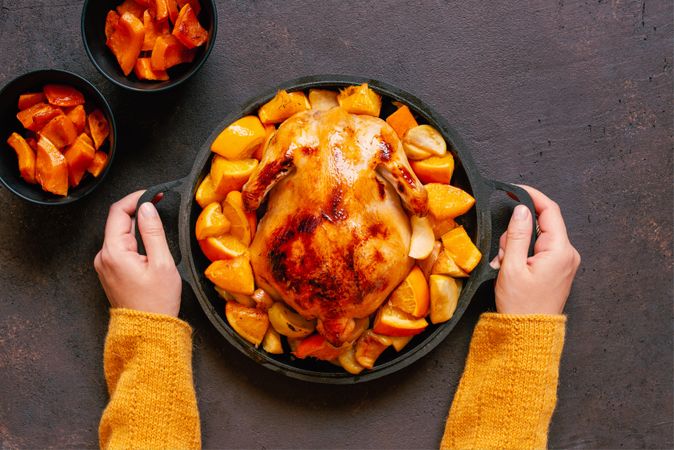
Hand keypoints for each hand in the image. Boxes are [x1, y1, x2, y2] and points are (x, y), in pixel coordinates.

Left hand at [94, 191, 181, 316]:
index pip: (118, 212)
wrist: (147, 330)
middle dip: (138, 210)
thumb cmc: (156, 302)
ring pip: (119, 233)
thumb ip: (152, 232)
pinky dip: (133, 238)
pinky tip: (149, 242)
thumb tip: (147, 207)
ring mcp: (105, 264)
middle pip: (118, 221)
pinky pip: (120, 246)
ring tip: (157, 224)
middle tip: (160, 203)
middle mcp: (103, 256)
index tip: (155, 194)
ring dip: (136, 225)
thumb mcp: (162, 263)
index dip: (137, 198)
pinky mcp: (110, 271)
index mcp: (114, 252)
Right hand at [490, 185, 579, 314]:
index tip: (514, 190)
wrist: (528, 334)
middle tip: (503, 253)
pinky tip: (513, 270)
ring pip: (537, 238)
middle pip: (541, 225)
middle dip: (517, 233)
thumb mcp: (512, 266)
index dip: (532, 196)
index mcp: (560, 250)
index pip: (550, 211)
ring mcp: (564, 262)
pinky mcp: (558, 270)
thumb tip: (521, 210)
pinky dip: (522, 255)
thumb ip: (517, 234)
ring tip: (507, 268)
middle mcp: (568, 254)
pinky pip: (538, 251)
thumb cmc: (521, 305)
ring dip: (517, 247)